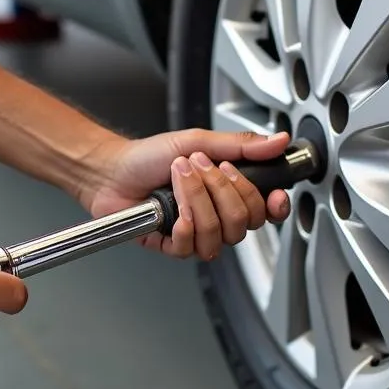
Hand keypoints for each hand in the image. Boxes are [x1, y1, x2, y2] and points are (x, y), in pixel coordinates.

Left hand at [83, 129, 292, 260]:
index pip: (265, 209)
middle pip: (245, 221)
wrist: (111, 170)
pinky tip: (174, 213)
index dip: (275, 206)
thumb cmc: (149, 155)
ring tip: (179, 181)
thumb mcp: (198, 140)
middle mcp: (215, 214)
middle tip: (201, 167)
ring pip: (219, 234)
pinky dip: (184, 226)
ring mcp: (196, 232)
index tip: (274, 194)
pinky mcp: (175, 246)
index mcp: (227, 190)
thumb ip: (240, 145)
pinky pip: (193, 248)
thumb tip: (277, 141)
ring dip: (198, 202)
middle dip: (222, 190)